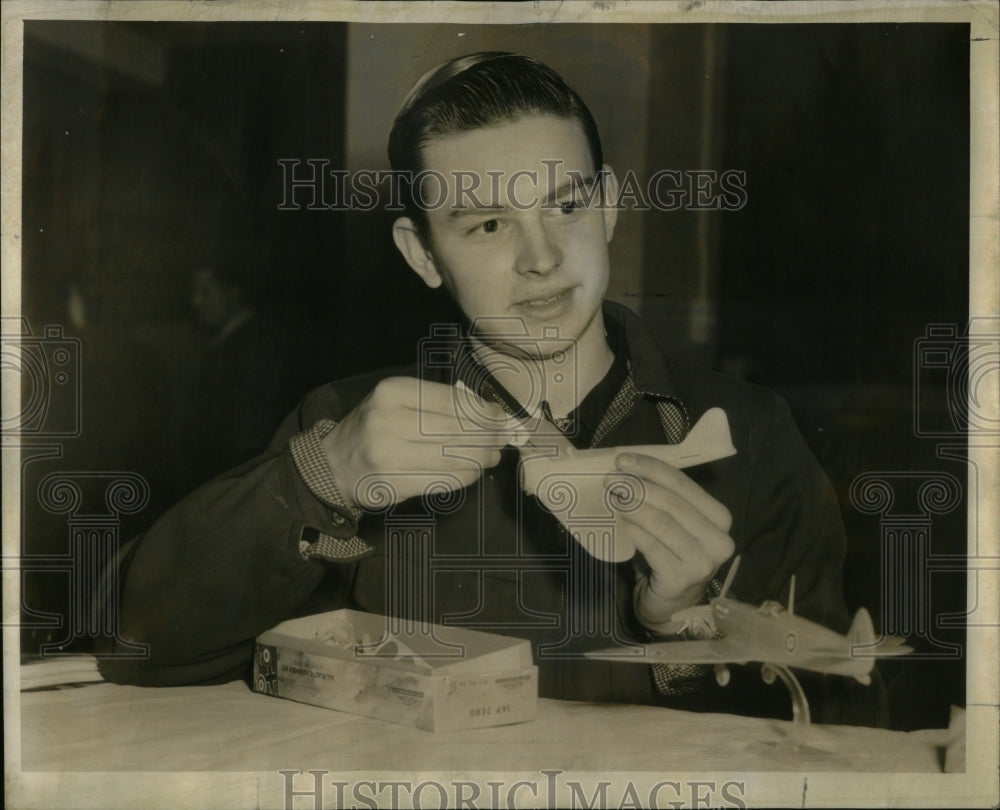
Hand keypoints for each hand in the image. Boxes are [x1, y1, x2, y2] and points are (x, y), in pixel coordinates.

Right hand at [321, 377, 512, 508]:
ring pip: (450, 457)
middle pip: (454, 429)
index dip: (481, 411)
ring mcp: (388, 454)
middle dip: (485, 437)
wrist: (335, 462)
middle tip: (499, 442)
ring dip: (478, 459)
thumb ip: (437, 403)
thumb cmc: (376, 426)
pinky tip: (471, 472)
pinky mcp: (391, 483)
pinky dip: (463, 477)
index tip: (499, 418)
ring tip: (489, 457)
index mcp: (393, 392)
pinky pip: (439, 481)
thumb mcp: (398, 401)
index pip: (450, 400)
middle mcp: (388, 420)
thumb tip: (488, 413)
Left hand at [610, 452, 734, 632]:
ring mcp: (702, 562)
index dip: (652, 468)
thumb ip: (663, 500)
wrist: (670, 606)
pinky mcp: (681, 579)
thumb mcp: (675, 525)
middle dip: (638, 486)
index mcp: (720, 518)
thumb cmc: (670, 557)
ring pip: (662, 522)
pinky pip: (652, 547)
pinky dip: (634, 530)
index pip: (684, 484)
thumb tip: (629, 469)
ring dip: (633, 505)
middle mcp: (718, 539)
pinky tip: (621, 522)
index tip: (623, 460)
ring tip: (613, 497)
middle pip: (673, 502)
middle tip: (611, 480)